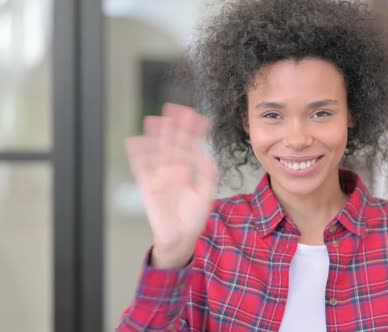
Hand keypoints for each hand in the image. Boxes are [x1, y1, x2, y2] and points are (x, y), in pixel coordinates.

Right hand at [125, 103, 218, 268]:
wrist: (180, 237)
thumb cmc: (194, 217)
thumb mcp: (206, 194)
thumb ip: (207, 175)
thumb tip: (205, 155)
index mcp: (190, 169)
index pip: (191, 145)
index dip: (194, 131)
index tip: (197, 116)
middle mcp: (174, 168)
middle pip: (173, 143)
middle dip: (174, 127)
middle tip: (176, 109)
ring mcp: (160, 175)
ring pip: (157, 151)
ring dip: (156, 136)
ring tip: (156, 120)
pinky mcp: (147, 185)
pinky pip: (141, 167)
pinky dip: (137, 155)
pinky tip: (136, 140)